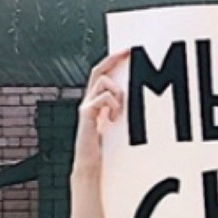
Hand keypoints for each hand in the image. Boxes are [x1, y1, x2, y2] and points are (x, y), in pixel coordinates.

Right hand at [76, 50, 128, 177]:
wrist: (89, 165)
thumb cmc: (103, 149)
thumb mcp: (114, 124)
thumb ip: (118, 109)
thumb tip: (131, 96)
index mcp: (95, 102)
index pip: (101, 74)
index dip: (112, 60)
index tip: (126, 52)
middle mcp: (88, 101)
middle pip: (98, 71)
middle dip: (113, 59)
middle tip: (127, 52)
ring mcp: (86, 106)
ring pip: (104, 83)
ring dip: (117, 94)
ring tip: (118, 112)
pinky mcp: (86, 113)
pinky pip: (103, 97)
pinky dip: (112, 104)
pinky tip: (113, 119)